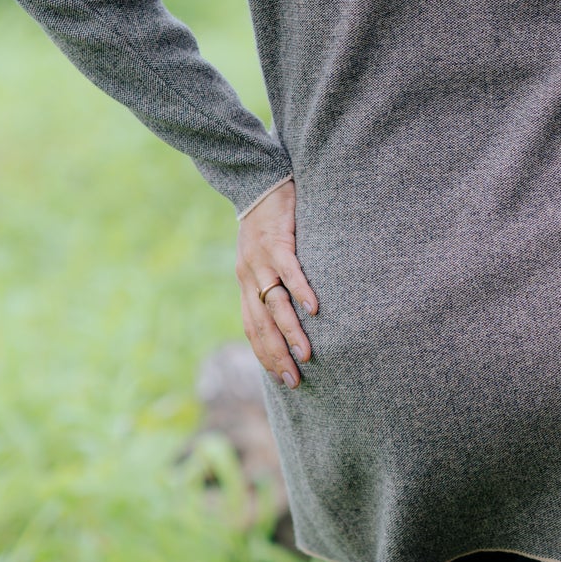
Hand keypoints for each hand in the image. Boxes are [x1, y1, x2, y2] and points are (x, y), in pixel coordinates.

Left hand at [235, 179, 318, 387]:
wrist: (257, 181)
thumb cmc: (267, 221)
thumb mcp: (262, 255)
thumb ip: (271, 281)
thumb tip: (290, 310)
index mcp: (246, 283)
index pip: (251, 328)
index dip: (264, 354)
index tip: (280, 378)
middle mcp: (249, 276)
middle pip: (260, 324)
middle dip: (276, 355)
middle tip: (293, 380)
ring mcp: (261, 259)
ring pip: (274, 303)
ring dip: (290, 331)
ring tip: (305, 354)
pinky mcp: (276, 240)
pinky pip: (289, 270)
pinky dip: (301, 291)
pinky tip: (314, 309)